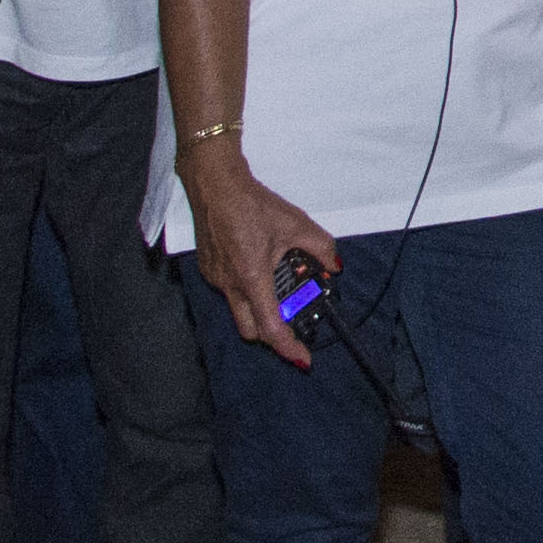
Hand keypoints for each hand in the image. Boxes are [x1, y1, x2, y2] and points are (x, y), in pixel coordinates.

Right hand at [185, 149, 330, 370]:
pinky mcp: (208, 269)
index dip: (288, 348)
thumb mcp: (296, 223)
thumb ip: (321, 248)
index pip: (270, 328)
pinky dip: (247, 290)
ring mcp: (215, 278)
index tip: (303, 358)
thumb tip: (334, 266)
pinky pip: (230, 291)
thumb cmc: (251, 203)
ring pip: (239, 310)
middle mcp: (230, 284)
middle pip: (251, 329)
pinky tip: (259, 266)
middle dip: (272, 334)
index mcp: (252, 277)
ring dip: (261, 308)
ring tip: (279, 285)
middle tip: (293, 324)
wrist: (215, 184)